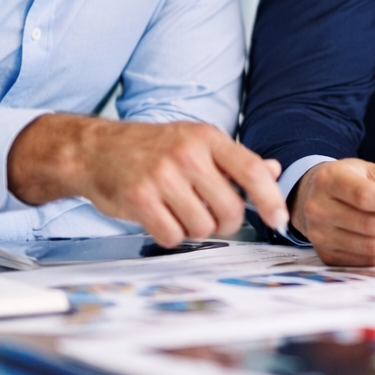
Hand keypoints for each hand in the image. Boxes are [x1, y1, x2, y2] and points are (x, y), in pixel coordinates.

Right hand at [7, 114, 287, 247]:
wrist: (96, 149)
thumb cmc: (153, 148)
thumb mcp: (197, 142)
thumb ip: (235, 160)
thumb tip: (274, 171)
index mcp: (207, 138)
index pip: (251, 171)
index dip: (270, 199)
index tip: (278, 220)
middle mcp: (187, 154)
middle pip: (230, 210)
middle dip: (225, 223)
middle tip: (211, 217)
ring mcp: (162, 176)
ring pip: (202, 227)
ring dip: (195, 230)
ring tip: (180, 212)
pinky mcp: (139, 198)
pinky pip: (172, 236)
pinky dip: (171, 236)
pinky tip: (161, 219)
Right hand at [291, 158, 374, 265]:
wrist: (314, 195)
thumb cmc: (348, 179)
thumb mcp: (368, 169)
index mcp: (329, 180)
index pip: (365, 197)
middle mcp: (319, 209)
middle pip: (370, 225)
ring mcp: (320, 235)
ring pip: (370, 247)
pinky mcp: (327, 255)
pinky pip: (366, 260)